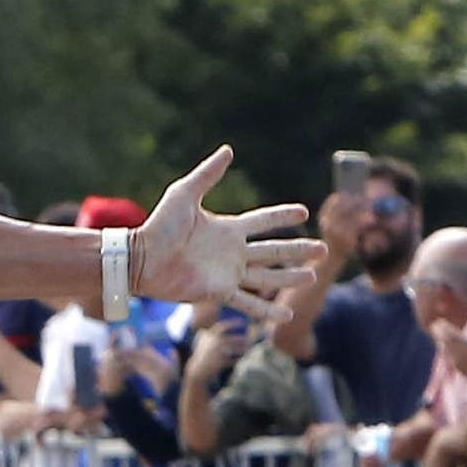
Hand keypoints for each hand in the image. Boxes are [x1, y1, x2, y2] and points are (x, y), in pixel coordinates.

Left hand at [120, 147, 319, 313]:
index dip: (282, 216)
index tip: (303, 211)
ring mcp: (227, 274)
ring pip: (267, 277)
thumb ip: (208, 174)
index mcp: (228, 229)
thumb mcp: (185, 193)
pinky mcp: (218, 292)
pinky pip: (248, 304)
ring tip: (312, 276)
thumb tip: (229, 149)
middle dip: (298, 250)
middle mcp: (232, 252)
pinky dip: (266, 312)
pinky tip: (286, 316)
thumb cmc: (159, 225)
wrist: (142, 258)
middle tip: (324, 249)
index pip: (263, 221)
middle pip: (273, 251)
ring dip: (289, 277)